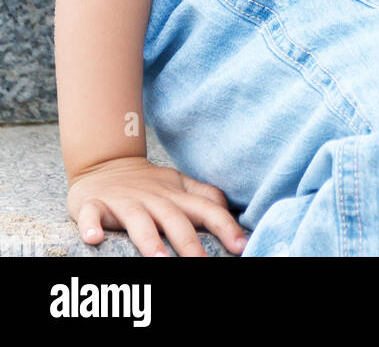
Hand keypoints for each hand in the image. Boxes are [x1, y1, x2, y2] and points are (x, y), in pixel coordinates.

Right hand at [67, 155, 249, 256]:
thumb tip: (231, 213)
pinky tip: (93, 238)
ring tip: (158, 259)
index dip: (225, 226)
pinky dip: (91, 225)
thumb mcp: (180, 185)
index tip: (241, 246)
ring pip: (137, 220)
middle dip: (189, 243)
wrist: (106, 162)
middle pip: (174, 219)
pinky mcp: (94, 203)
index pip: (206, 209)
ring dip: (148, 239)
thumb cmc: (149, 184)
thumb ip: (206, 197)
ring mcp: (124, 201)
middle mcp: (153, 198)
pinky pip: (92, 214)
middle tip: (201, 263)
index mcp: (176, 196)